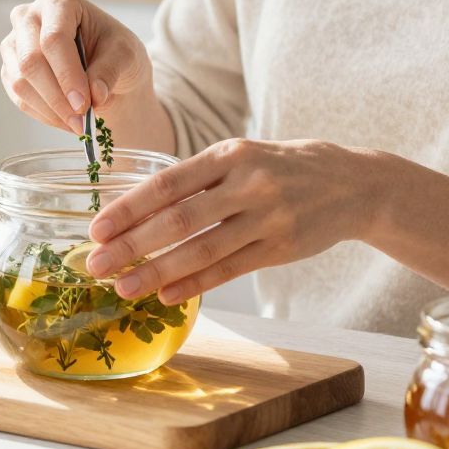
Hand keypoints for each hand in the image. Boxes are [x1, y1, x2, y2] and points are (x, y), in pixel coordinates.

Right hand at [0, 0, 152, 134]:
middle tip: (82, 121)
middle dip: (57, 97)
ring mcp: (14, 44)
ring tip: (79, 124)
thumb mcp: (126, 55)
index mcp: (58, 1)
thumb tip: (94, 95)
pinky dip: (44, 115)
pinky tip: (66, 120)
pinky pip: (19, 98)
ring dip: (51, 110)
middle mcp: (28, 17)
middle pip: (31, 60)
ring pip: (20, 82)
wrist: (105, 66)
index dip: (67, 74)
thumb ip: (110, 70)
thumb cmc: (115, 51)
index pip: (54, 38)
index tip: (84, 104)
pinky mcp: (10, 69)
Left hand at [83, 138, 387, 304]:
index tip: (97, 228)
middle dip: (132, 244)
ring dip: (157, 272)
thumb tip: (138, 208)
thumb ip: (199, 178)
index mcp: (229, 153)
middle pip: (179, 219)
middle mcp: (247, 183)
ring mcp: (267, 217)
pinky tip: (166, 295)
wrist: (353, 183)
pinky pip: (229, 271)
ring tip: (123, 287)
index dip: (129, 208)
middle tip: (95, 263)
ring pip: (202, 250)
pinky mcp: (281, 248)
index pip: (167, 183)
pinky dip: (194, 284)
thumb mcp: (242, 155)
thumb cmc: (281, 167)